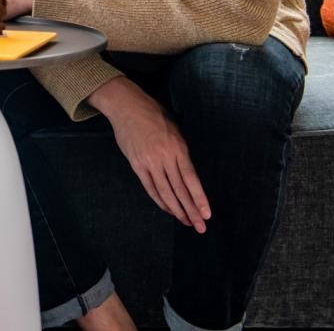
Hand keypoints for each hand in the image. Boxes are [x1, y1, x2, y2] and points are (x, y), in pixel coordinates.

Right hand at [90, 77, 210, 232]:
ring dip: (176, 210)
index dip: (199, 199)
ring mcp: (148, 162)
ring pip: (164, 192)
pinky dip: (159, 200)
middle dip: (191, 210)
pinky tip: (169, 209)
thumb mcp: (175, 129)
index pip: (191, 179)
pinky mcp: (136, 164)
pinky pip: (150, 187)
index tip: (207, 214)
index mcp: (177, 148)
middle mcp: (164, 157)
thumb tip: (188, 173)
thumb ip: (181, 151)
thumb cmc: (154, 114)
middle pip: (180, 190)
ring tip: (186, 222)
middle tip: (200, 227)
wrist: (126, 106)